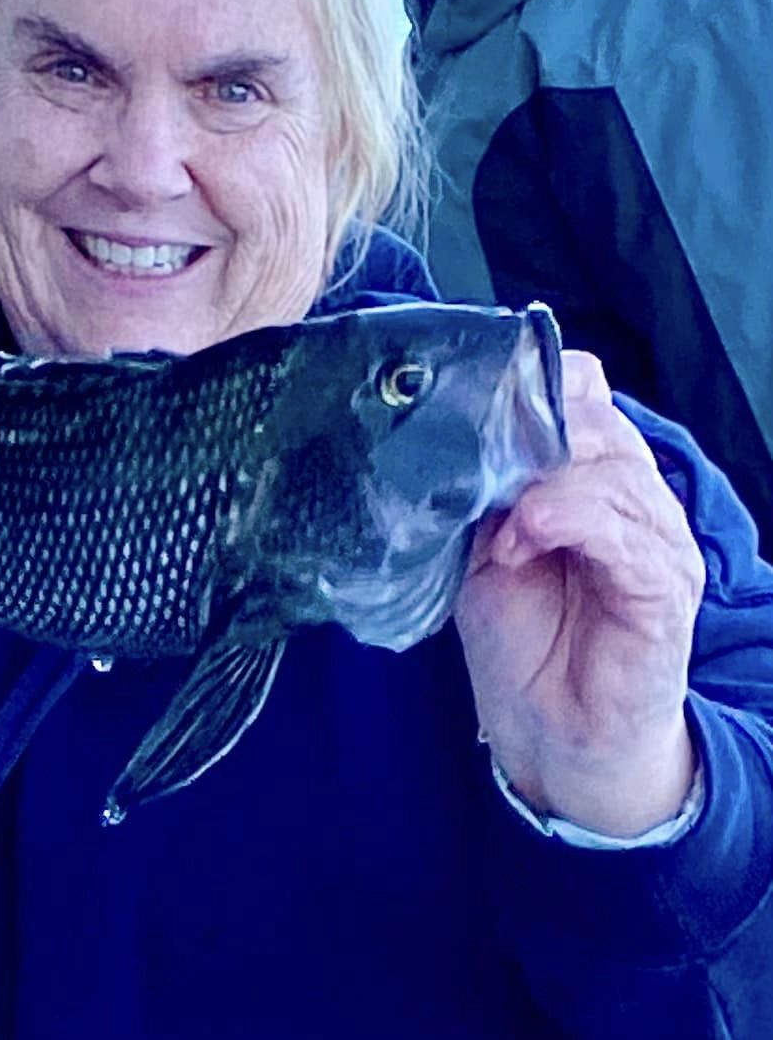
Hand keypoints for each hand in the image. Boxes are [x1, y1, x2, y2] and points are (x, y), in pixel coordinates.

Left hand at [454, 352, 703, 836]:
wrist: (549, 731)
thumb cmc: (517, 633)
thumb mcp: (479, 541)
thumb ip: (481, 485)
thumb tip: (451, 432)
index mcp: (592, 474)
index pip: (582, 389)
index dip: (529, 386)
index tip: (470, 406)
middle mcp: (636, 496)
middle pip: (597, 419)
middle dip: (531, 433)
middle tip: (478, 467)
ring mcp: (659, 540)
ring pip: (612, 469)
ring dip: (542, 485)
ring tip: (500, 525)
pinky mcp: (666, 590)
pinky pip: (628, 534)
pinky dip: (567, 522)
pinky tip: (524, 540)